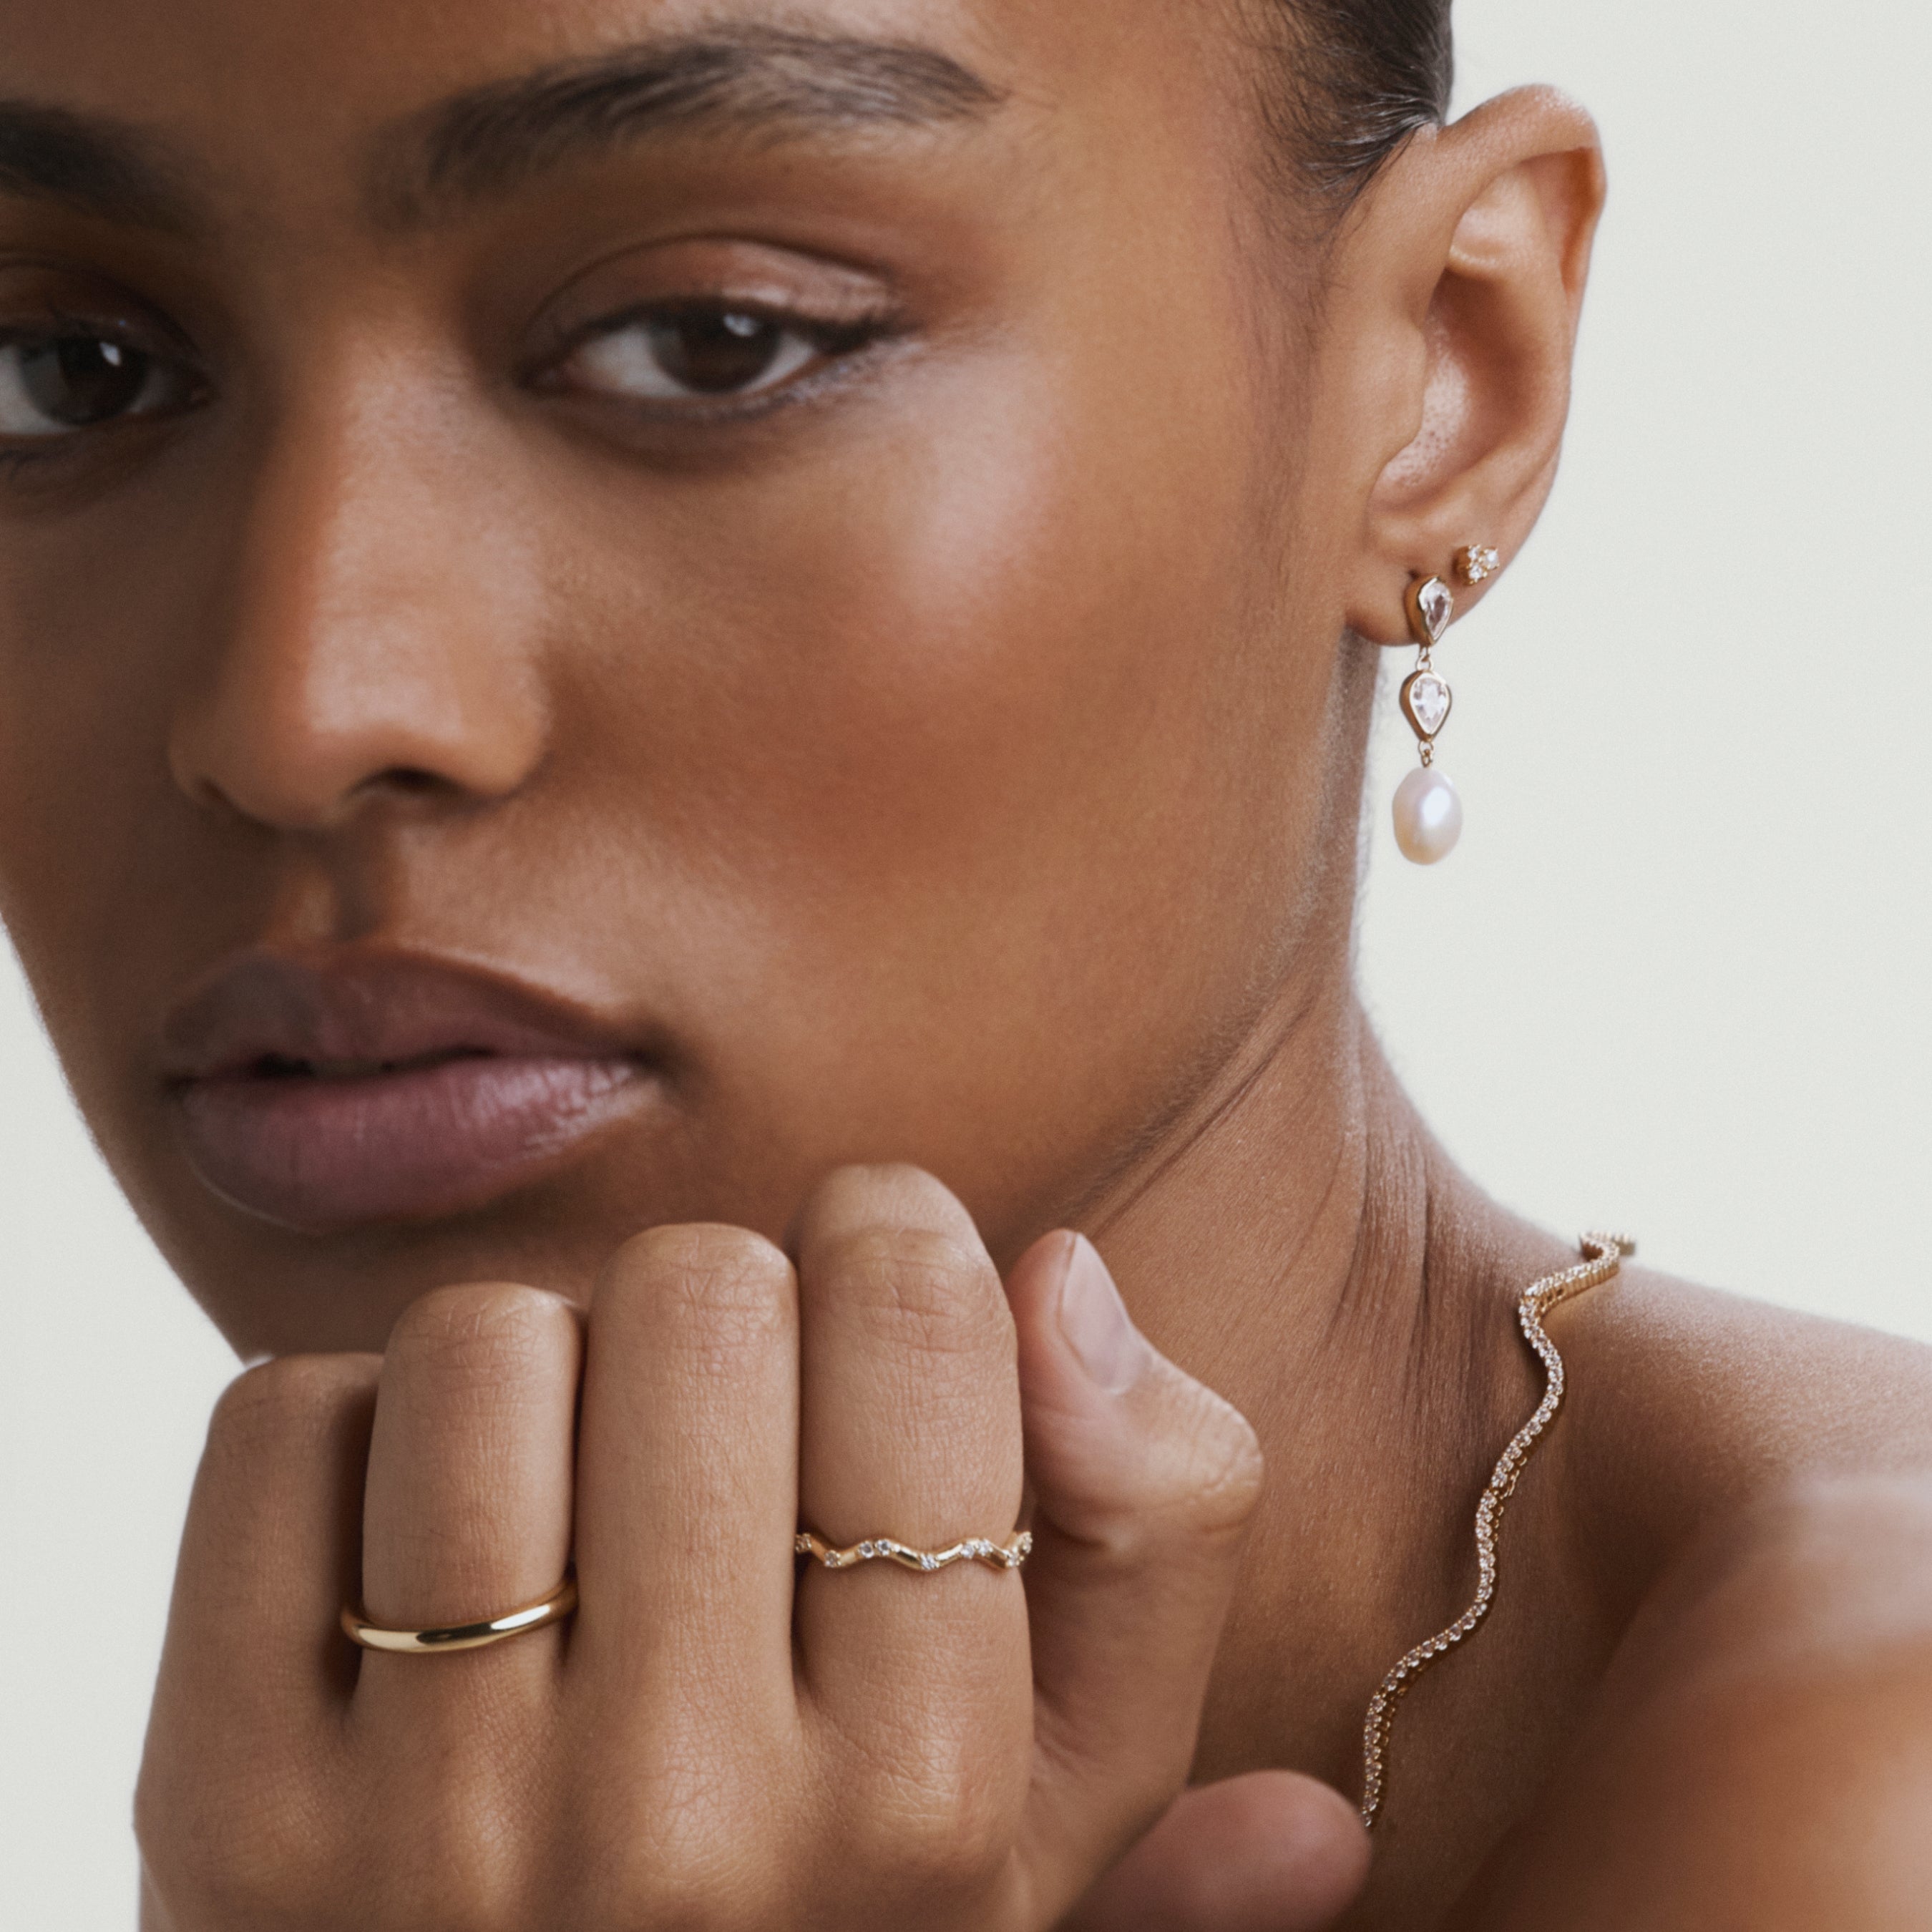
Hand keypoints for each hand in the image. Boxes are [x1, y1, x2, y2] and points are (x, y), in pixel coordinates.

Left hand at [136, 1166, 1363, 1929]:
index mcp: (927, 1797)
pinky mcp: (222, 1814)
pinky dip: (353, 1425)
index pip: (909, 1307)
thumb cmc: (840, 1910)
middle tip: (722, 1416)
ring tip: (577, 1483)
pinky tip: (423, 1546)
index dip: (893, 1236)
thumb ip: (1154, 1535)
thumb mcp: (1071, 1780)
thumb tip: (1062, 1271)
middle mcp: (682, 1825)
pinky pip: (280, 1423)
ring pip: (485, 1335)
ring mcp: (431, 1836)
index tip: (871, 1287)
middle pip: (695, 1292)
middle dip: (722, 1305)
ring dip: (540, 1359)